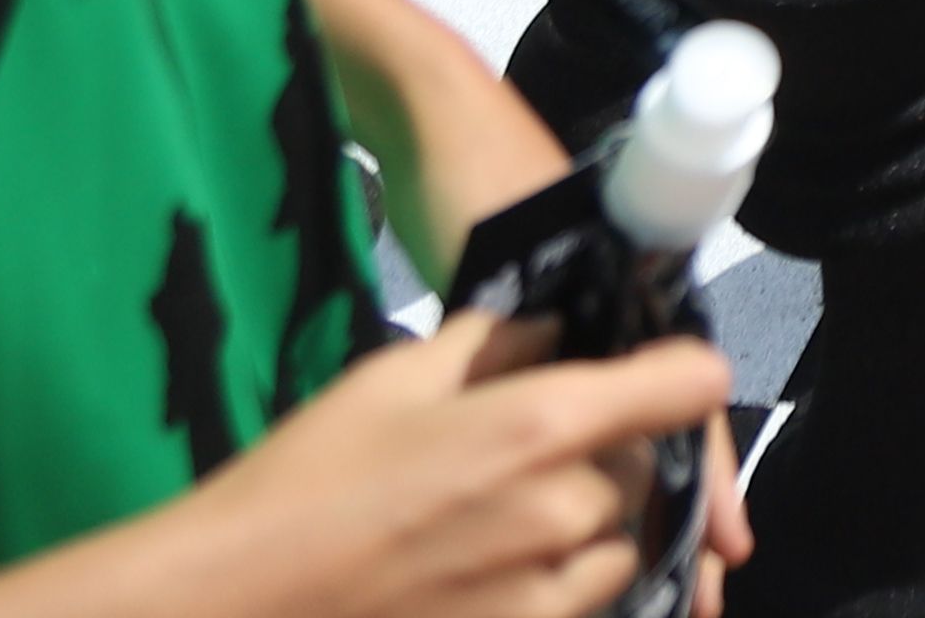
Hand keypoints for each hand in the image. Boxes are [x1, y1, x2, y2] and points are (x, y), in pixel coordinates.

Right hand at [161, 314, 738, 617]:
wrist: (235, 604)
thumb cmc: (305, 481)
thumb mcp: (396, 377)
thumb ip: (497, 343)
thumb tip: (557, 334)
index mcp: (542, 427)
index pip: (688, 386)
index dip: (679, 374)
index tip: (654, 375)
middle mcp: (567, 513)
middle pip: (646, 468)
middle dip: (608, 453)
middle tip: (531, 452)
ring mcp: (549, 595)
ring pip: (620, 544)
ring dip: (589, 526)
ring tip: (502, 518)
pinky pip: (578, 603)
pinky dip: (557, 583)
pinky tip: (485, 569)